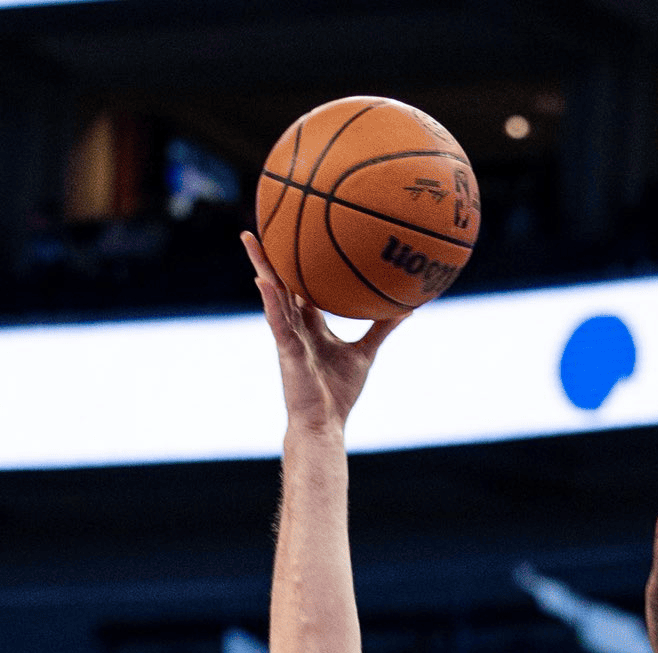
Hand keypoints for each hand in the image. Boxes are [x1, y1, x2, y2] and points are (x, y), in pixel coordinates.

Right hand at [242, 230, 406, 434]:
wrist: (326, 423)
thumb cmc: (340, 393)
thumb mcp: (366, 353)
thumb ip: (381, 328)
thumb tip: (407, 309)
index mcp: (310, 325)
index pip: (300, 287)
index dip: (295, 263)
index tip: (292, 235)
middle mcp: (296, 326)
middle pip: (280, 283)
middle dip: (270, 256)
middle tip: (262, 224)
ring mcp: (288, 336)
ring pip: (272, 295)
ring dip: (261, 267)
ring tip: (251, 239)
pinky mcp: (286, 350)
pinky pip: (277, 321)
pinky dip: (271, 300)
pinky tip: (264, 280)